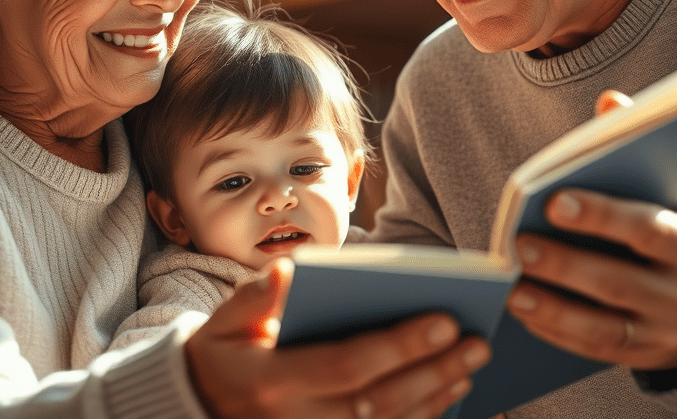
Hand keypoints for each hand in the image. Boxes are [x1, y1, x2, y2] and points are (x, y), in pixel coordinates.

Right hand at [185, 258, 491, 418]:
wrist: (201, 407)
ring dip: (435, 398)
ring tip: (470, 363)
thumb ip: (255, 297)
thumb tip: (289, 271)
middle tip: (475, 342)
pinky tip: (448, 394)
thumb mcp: (225, 320)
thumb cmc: (224, 353)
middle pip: (378, 402)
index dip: (398, 346)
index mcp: (272, 381)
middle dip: (432, 372)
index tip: (443, 321)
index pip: (347, 365)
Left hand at [506, 164, 676, 371]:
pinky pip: (595, 349)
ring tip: (512, 289)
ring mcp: (667, 332)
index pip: (650, 229)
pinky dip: (556, 333)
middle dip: (566, 265)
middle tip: (519, 244)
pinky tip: (523, 312)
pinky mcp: (644, 355)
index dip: (602, 216)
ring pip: (604, 327)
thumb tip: (609, 103)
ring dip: (553, 309)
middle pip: (620, 282)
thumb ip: (650, 145)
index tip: (554, 201)